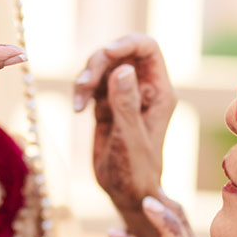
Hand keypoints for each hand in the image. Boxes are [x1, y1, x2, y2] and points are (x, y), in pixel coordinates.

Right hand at [73, 35, 174, 219]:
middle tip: (84, 84)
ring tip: (78, 102)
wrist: (126, 193)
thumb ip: (126, 104)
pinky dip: (80, 89)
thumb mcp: (130, 138)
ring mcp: (124, 94)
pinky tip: (77, 108)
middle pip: (121, 52)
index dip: (127, 43)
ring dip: (86, 76)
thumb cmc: (136, 172)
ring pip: (102, 65)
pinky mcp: (107, 103)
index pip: (148, 49)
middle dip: (99, 61)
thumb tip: (124, 69)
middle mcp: (144, 88)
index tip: (106, 53)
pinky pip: (91, 82)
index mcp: (159, 92)